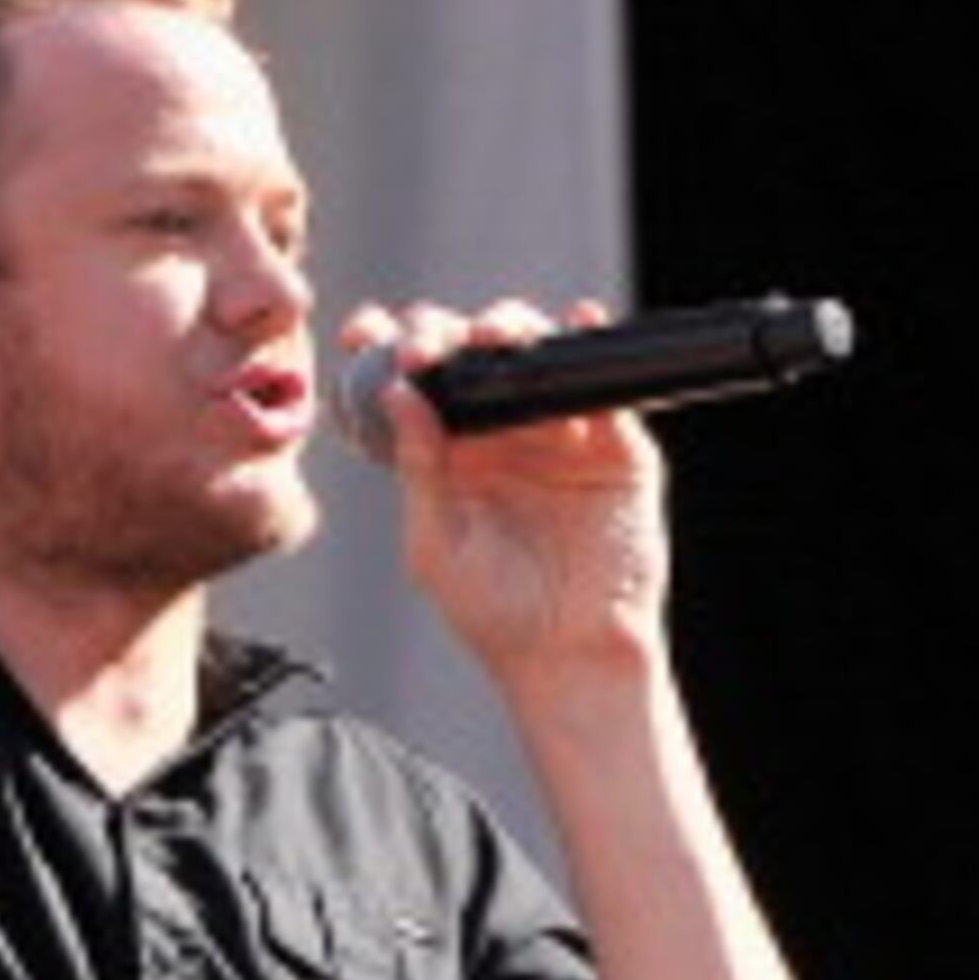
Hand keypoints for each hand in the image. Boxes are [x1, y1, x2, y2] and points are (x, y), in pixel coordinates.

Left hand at [344, 300, 673, 690]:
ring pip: (532, 356)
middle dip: (446, 332)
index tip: (366, 332)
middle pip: (469, 356)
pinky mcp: (612, 445)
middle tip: (429, 343)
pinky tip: (574, 322)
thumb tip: (396, 394)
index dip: (389, 349)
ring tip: (492, 337)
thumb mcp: (436, 545)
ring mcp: (557, 435)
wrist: (573, 657)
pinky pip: (599, 383)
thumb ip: (418, 468)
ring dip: (510, 328)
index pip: (414, 387)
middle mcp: (500, 437)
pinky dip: (587, 343)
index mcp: (449, 457)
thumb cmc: (497, 616)